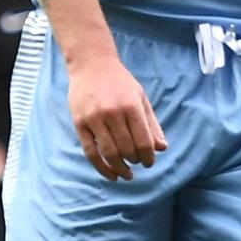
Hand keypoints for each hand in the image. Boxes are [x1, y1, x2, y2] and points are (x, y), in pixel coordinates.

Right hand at [68, 50, 164, 181]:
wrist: (91, 65)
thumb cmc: (121, 83)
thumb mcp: (141, 99)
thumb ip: (151, 124)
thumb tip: (162, 148)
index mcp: (131, 107)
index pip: (143, 142)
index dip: (148, 157)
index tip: (150, 163)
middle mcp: (112, 113)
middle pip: (127, 149)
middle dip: (135, 162)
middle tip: (138, 165)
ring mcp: (94, 119)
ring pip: (108, 153)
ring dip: (120, 168)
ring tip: (126, 175)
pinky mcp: (79, 123)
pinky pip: (90, 151)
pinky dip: (100, 166)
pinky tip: (110, 174)